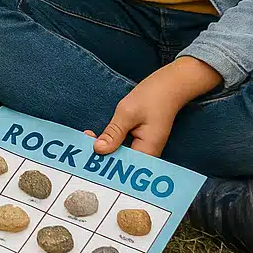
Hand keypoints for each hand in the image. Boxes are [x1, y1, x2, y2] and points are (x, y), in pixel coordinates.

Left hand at [89, 58, 221, 155]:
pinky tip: (98, 138)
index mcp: (148, 151)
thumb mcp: (127, 113)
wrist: (169, 87)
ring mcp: (145, 148)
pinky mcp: (141, 142)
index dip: (104, 163)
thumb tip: (98, 149)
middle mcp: (148, 154)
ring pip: (122, 156)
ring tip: (86, 141)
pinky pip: (124, 148)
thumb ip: (113, 132)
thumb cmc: (151, 97)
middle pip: (122, 163)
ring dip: (105, 150)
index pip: (123, 166)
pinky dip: (111, 143)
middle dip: (102, 156)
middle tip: (83, 144)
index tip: (87, 153)